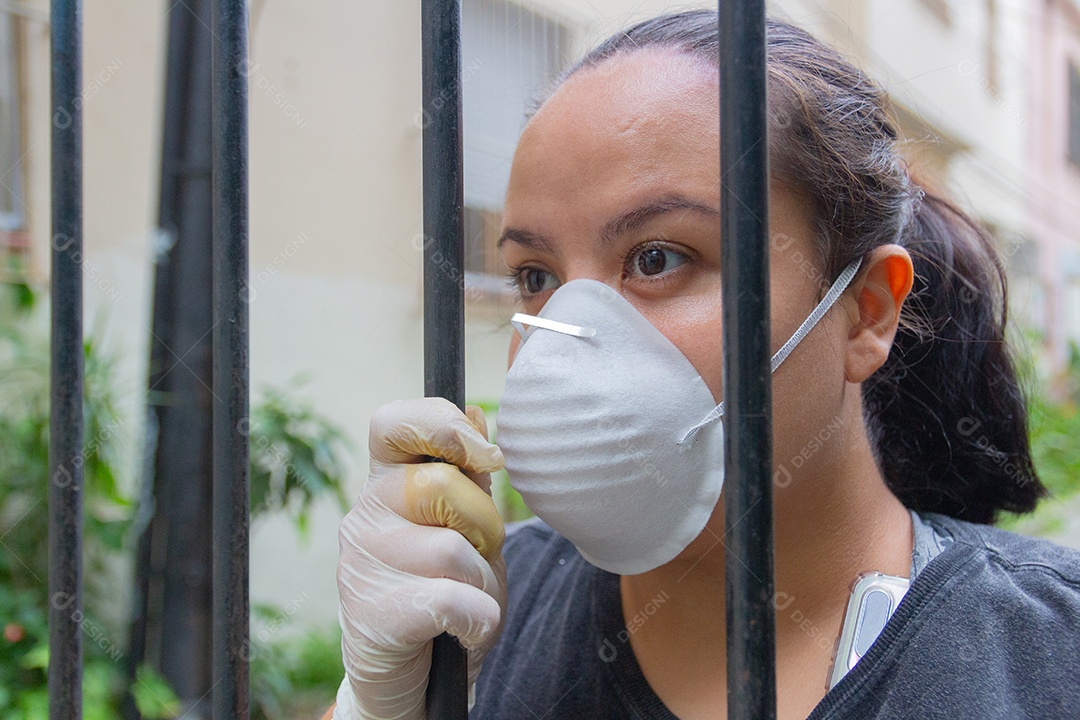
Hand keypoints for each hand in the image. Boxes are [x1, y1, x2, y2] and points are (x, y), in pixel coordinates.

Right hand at [333, 398, 506, 719]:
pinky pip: (450, 600)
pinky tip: (466, 629)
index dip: (441, 425)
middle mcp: (364, 513)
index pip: (392, 422)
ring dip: (484, 582)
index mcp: (386, 481)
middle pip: (439, 484)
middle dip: (484, 524)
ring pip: (452, 550)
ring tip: (466, 601)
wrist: (414, 678)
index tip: (488, 455)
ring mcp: (361, 563)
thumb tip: (478, 415)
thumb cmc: (445, 591)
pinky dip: (479, 618)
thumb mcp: (467, 529)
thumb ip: (470, 477)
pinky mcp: (370, 613)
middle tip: (479, 556)